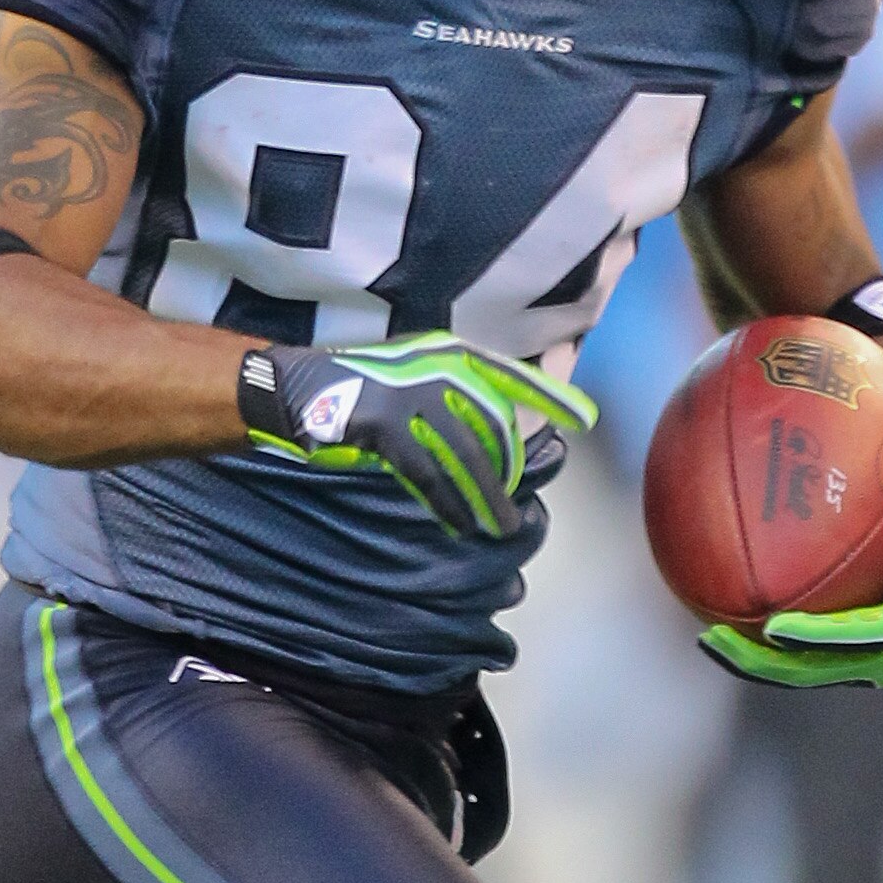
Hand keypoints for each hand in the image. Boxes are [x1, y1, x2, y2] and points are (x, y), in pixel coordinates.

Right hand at [238, 334, 595, 539]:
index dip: (549, 396)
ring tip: (498, 529)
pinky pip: (429, 473)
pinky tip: (458, 523)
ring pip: (465, 456)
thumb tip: (502, 430)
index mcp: (450, 353)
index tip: (585, 417)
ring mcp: (413, 394)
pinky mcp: (388, 423)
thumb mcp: (415, 375)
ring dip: (484, 499)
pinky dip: (446, 502)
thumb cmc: (359, 389)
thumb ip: (457, 394)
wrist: (298, 388)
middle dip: (509, 477)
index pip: (511, 374)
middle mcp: (438, 367)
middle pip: (493, 428)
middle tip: (516, 517)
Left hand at [700, 460, 882, 686]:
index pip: (863, 638)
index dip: (819, 637)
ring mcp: (877, 669)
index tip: (773, 627)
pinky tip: (728, 627)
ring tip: (709, 640)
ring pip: (812, 673)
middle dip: (767, 663)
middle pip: (823, 670)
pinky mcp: (860, 668)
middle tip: (712, 639)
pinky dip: (774, 652)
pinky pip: (811, 663)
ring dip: (761, 663)